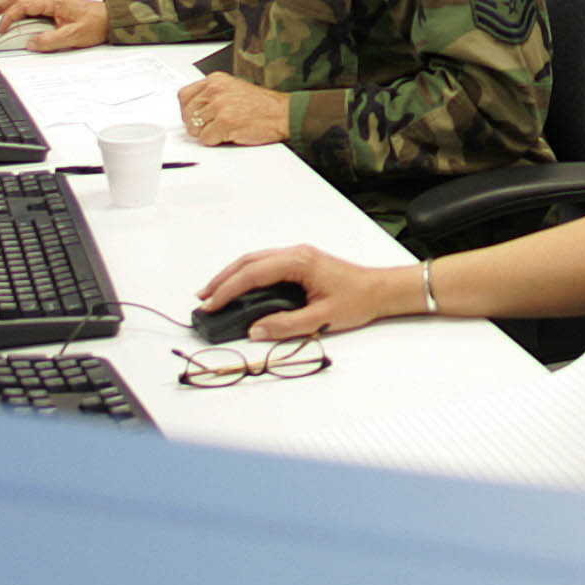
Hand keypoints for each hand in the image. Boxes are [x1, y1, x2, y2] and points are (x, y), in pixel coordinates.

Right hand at [0, 0, 107, 49]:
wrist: (113, 19)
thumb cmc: (98, 23)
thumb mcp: (73, 36)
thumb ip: (50, 41)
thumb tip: (32, 44)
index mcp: (54, 2)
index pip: (23, 6)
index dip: (9, 18)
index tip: (1, 30)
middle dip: (1, 4)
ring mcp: (54, 1)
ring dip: (9, 4)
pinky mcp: (57, 6)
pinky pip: (33, 2)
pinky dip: (19, 7)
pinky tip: (16, 15)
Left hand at [178, 72, 288, 146]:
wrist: (284, 114)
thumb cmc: (263, 105)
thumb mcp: (234, 90)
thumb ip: (212, 96)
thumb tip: (192, 110)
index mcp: (216, 80)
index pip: (184, 95)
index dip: (188, 110)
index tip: (195, 116)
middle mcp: (215, 90)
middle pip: (186, 113)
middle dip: (197, 124)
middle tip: (213, 126)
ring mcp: (219, 106)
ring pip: (194, 127)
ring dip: (206, 133)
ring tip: (223, 129)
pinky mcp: (224, 122)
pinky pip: (205, 139)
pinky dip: (215, 141)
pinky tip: (229, 134)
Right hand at [197, 244, 418, 340]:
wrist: (381, 290)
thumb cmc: (358, 298)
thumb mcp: (322, 317)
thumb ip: (287, 325)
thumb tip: (256, 330)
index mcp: (299, 262)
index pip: (253, 273)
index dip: (228, 289)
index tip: (211, 304)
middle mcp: (296, 254)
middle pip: (249, 262)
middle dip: (223, 279)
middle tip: (203, 297)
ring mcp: (298, 256)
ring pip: (256, 261)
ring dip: (234, 276)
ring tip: (214, 293)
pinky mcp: (301, 263)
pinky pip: (266, 265)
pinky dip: (248, 275)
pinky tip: (241, 288)